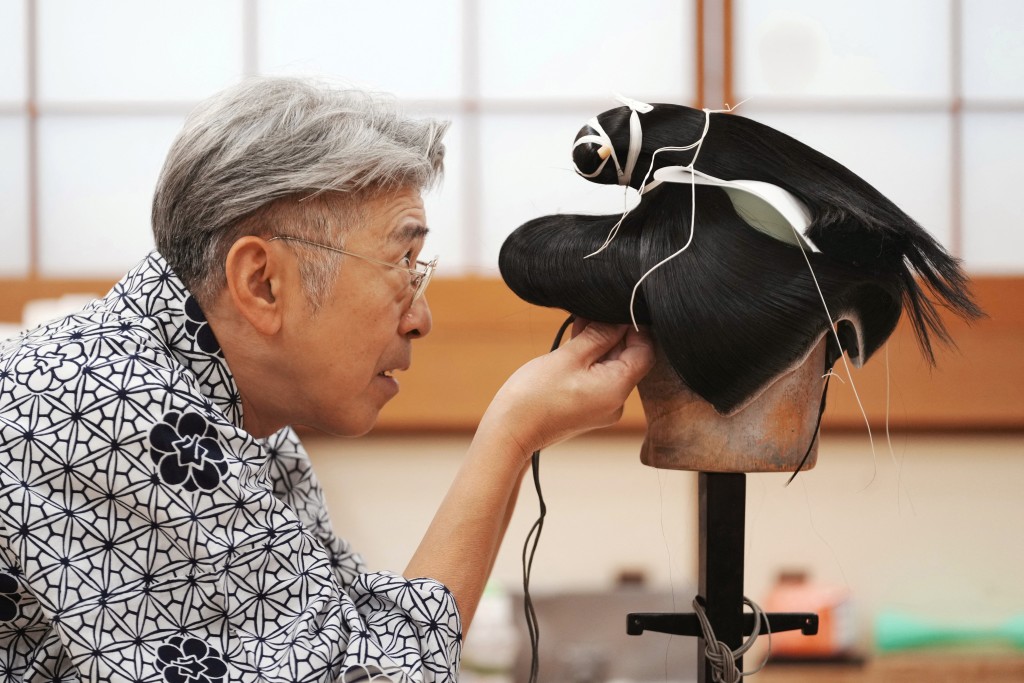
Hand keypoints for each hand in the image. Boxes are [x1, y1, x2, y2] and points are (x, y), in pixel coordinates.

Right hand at [481, 319, 654, 457]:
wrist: (510, 431)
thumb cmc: (535, 395)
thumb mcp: (569, 357)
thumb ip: (599, 335)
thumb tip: (621, 319)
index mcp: (617, 389)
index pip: (644, 351)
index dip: (636, 327)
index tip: (618, 308)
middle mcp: (616, 401)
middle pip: (628, 358)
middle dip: (614, 332)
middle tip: (595, 309)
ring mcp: (602, 405)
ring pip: (611, 366)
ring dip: (600, 343)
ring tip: (582, 320)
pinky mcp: (588, 406)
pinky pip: (597, 376)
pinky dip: (590, 358)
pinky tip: (576, 339)